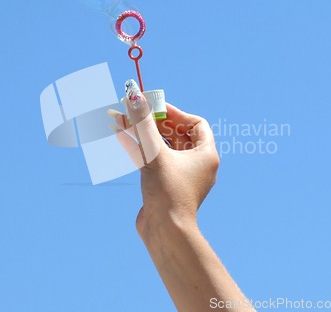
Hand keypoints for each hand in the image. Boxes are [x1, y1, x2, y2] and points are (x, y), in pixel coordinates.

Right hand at [108, 79, 219, 239]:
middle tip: (137, 112)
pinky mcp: (168, 186)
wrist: (165, 233)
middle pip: (178, 134)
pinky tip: (124, 138)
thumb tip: (134, 97)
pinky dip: (143, 150)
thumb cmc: (167, 192)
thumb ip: (143, 124)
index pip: (196, 124)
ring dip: (146, 135)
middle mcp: (198, 165)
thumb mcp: (154, 153)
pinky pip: (157, 161)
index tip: (155, 108)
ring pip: (165, 148)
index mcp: (206, 155)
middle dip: (156, 123)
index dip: (176, 113)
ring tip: (126, 122)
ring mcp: (183, 177)